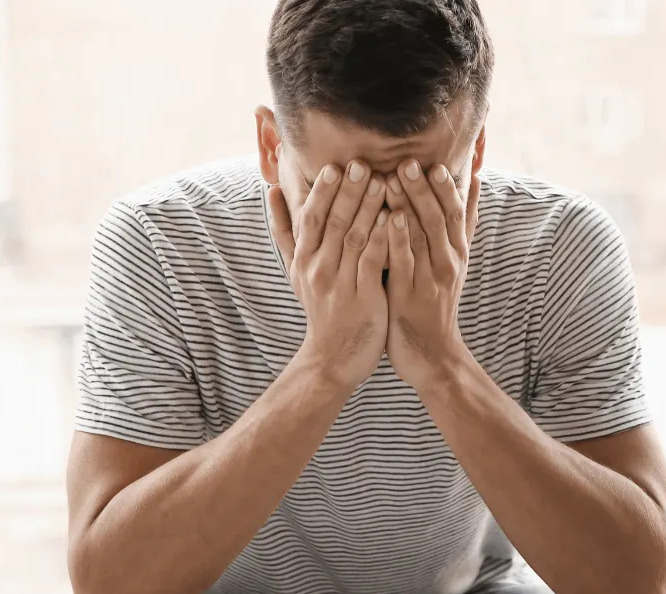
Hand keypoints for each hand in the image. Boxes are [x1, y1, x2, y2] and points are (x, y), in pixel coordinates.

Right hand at [269, 161, 390, 390]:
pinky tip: (395, 219)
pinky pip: (373, 263)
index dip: (322, 192)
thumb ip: (285, 231)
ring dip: (368, 208)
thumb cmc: (320, 307)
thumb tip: (270, 191)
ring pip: (354, 238)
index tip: (335, 166)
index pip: (311, 217)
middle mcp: (317, 269)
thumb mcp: (296, 270)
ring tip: (384, 181)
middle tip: (362, 164)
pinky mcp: (362, 299)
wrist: (332, 358)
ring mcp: (339, 284)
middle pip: (333, 223)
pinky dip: (383, 240)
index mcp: (303, 259)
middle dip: (348, 192)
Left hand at [384, 159, 480, 390]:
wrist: (433, 356)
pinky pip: (405, 263)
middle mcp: (447, 263)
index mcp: (457, 254)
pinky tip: (389, 218)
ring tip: (393, 177)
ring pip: (422, 237)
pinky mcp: (410, 296)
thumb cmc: (436, 305)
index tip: (435, 162)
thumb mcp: (454, 263)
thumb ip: (462, 224)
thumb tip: (475, 181)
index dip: (446, 188)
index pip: (456, 213)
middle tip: (408, 160)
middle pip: (439, 219)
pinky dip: (398, 239)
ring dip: (409, 205)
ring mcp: (430, 280)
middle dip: (424, 189)